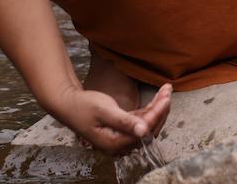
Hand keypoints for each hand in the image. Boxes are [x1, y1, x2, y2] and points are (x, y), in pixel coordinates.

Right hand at [48, 83, 171, 154]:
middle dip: (161, 110)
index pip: (144, 130)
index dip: (157, 114)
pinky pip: (140, 122)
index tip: (165, 98)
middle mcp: (119, 145)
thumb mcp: (104, 111)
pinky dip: (150, 109)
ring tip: (166, 90)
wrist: (68, 104)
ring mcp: (121, 138)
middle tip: (168, 91)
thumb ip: (125, 121)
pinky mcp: (122, 130)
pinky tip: (157, 97)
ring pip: (147, 125)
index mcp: (114, 143)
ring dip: (157, 108)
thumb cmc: (83, 106)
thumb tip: (144, 131)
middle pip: (149, 129)